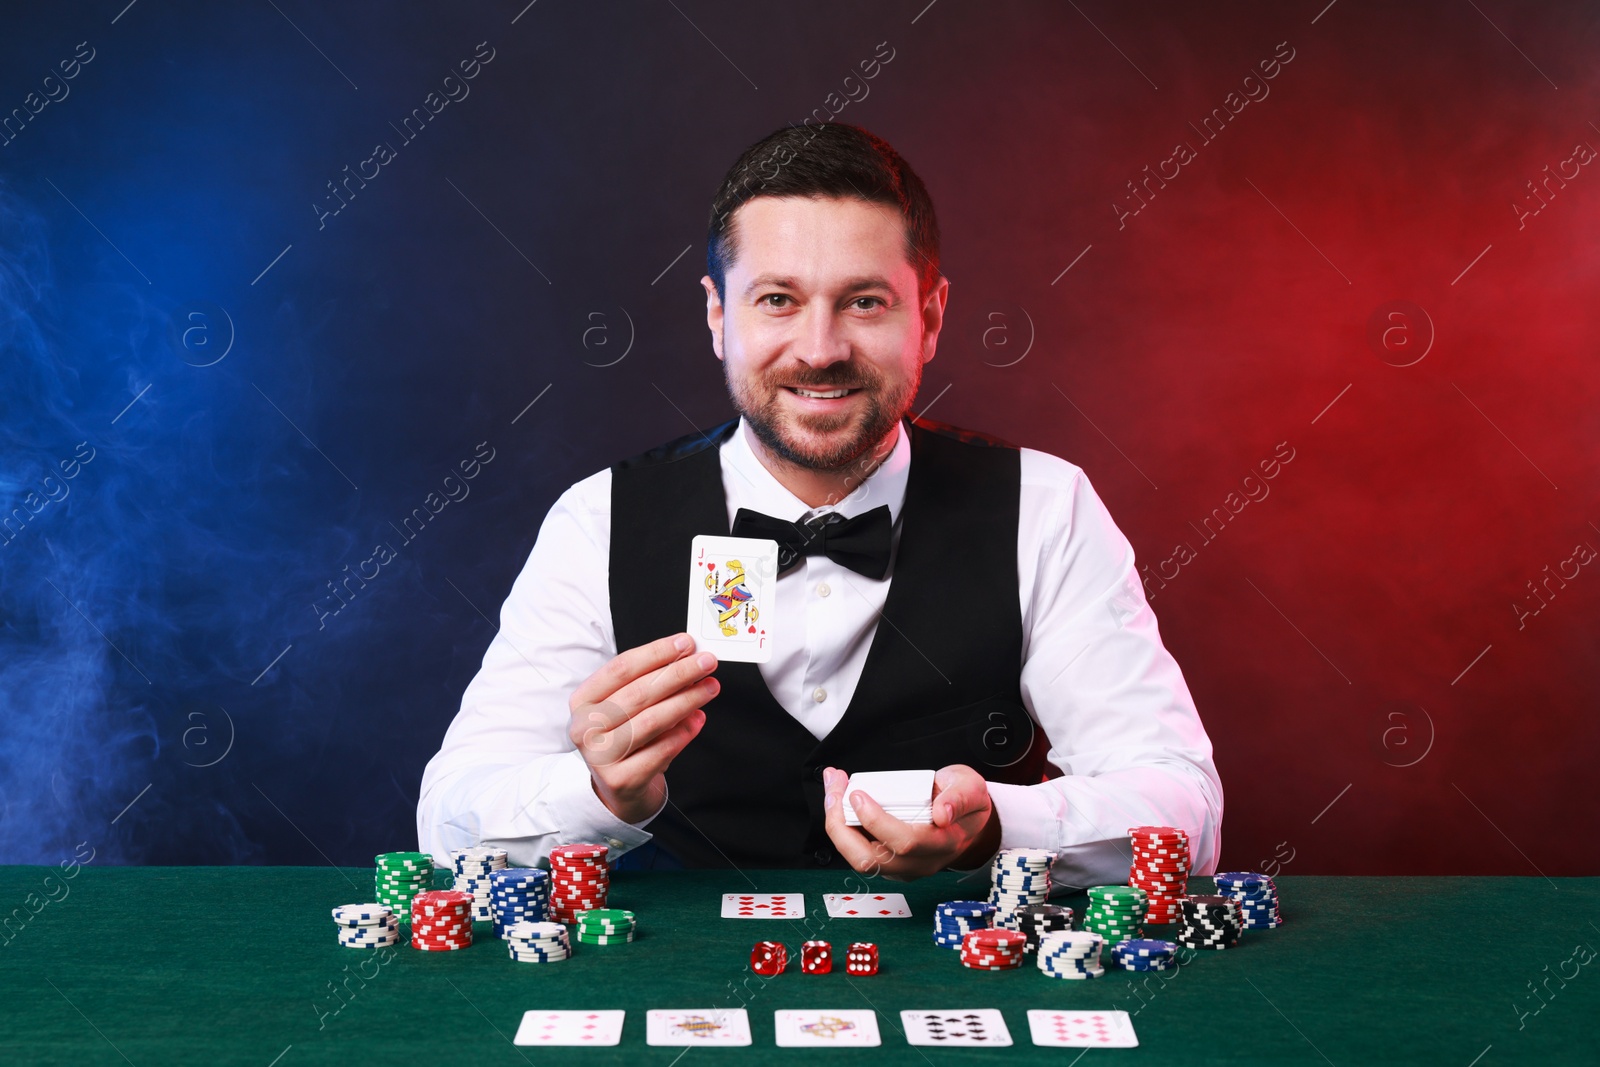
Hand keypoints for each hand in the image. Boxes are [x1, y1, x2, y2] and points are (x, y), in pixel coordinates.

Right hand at [568, 632, 717, 822]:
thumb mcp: (627, 707)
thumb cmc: (626, 736)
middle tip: (707, 662)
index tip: (686, 643)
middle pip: (639, 692)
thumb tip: (688, 658)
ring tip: (710, 687)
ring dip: (687, 700)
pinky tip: (698, 719)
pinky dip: (684, 732)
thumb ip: (651, 682)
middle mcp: (584, 727)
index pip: (621, 668)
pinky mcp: (621, 780)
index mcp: (583, 701)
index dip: (656, 653)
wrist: (619, 787)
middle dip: (678, 673)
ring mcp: (600, 756)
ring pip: (652, 720)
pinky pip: (661, 750)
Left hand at [821, 764, 1001, 879]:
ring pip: (859, 859)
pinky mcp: (890, 862)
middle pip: (870, 860)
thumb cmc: (966, 803)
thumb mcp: (971, 788)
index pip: (904, 842)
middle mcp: (920, 862)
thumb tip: (942, 813)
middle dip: (841, 826)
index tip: (859, 794)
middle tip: (835, 790)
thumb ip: (959, 797)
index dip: (876, 821)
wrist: (967, 821)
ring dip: (837, 825)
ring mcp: (903, 866)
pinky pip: (859, 851)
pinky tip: (838, 798)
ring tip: (833, 790)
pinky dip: (842, 826)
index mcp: (942, 843)